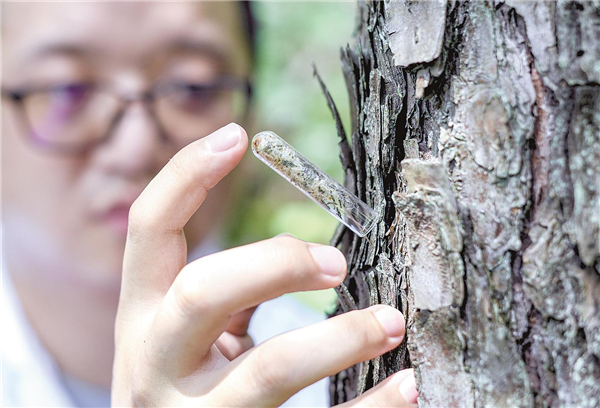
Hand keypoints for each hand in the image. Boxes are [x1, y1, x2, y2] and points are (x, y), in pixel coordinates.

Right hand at [111, 123, 417, 406]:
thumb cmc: (182, 389)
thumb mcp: (179, 339)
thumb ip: (221, 296)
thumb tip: (298, 254)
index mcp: (141, 319)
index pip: (148, 230)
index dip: (185, 176)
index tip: (238, 135)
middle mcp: (156, 364)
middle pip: (201, 292)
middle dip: (274, 264)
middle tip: (336, 261)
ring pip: (270, 371)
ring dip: (340, 338)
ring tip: (391, 321)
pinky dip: (372, 407)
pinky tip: (408, 385)